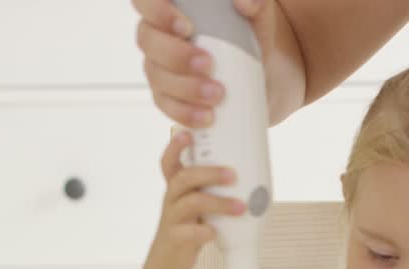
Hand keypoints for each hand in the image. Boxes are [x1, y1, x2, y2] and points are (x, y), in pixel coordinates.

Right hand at [133, 0, 278, 126]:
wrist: (261, 79)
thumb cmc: (249, 39)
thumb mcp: (258, 18)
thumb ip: (257, 4)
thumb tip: (246, 2)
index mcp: (170, 9)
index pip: (147, 2)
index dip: (157, 12)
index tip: (186, 27)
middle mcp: (158, 36)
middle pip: (148, 41)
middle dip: (176, 56)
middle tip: (209, 64)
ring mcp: (160, 68)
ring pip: (157, 77)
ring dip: (185, 88)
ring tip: (217, 95)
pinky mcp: (168, 97)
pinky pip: (167, 106)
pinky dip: (186, 114)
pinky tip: (207, 117)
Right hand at [147, 131, 245, 268]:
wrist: (172, 259)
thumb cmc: (192, 224)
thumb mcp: (199, 202)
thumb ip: (215, 188)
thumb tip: (255, 173)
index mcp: (177, 186)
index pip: (170, 161)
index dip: (176, 146)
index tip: (188, 133)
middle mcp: (172, 198)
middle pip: (184, 177)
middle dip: (210, 173)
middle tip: (233, 175)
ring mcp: (172, 218)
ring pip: (191, 203)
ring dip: (218, 203)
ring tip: (240, 207)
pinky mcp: (176, 238)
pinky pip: (188, 232)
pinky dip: (203, 231)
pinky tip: (215, 232)